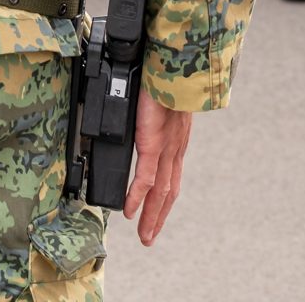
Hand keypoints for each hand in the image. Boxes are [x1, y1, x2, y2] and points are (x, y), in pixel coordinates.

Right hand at [124, 92, 193, 247]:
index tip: (156, 211)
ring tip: (144, 235)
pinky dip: (136, 198)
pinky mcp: (153, 145)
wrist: (172, 69)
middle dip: (159, 216)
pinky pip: (145, 179)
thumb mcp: (156, 101)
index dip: (165, 198)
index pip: (171, 176)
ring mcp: (166, 149)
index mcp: (175, 139)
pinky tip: (128, 212)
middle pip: (169, 192)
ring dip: (151, 216)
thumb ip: (148, 113)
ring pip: (160, 193)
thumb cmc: (162, 77)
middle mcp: (174, 149)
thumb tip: (137, 111)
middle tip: (149, 236)